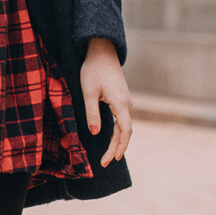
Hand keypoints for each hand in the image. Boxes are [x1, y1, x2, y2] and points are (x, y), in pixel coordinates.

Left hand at [80, 40, 131, 166]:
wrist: (102, 51)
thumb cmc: (93, 70)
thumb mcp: (88, 92)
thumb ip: (92, 113)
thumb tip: (95, 133)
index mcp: (120, 104)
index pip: (124, 131)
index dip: (119, 147)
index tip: (112, 159)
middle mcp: (127, 104)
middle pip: (124, 131)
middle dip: (116, 148)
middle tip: (104, 163)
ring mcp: (125, 101)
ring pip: (124, 126)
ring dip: (117, 141)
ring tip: (107, 156)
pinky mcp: (121, 99)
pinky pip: (121, 119)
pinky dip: (117, 131)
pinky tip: (111, 139)